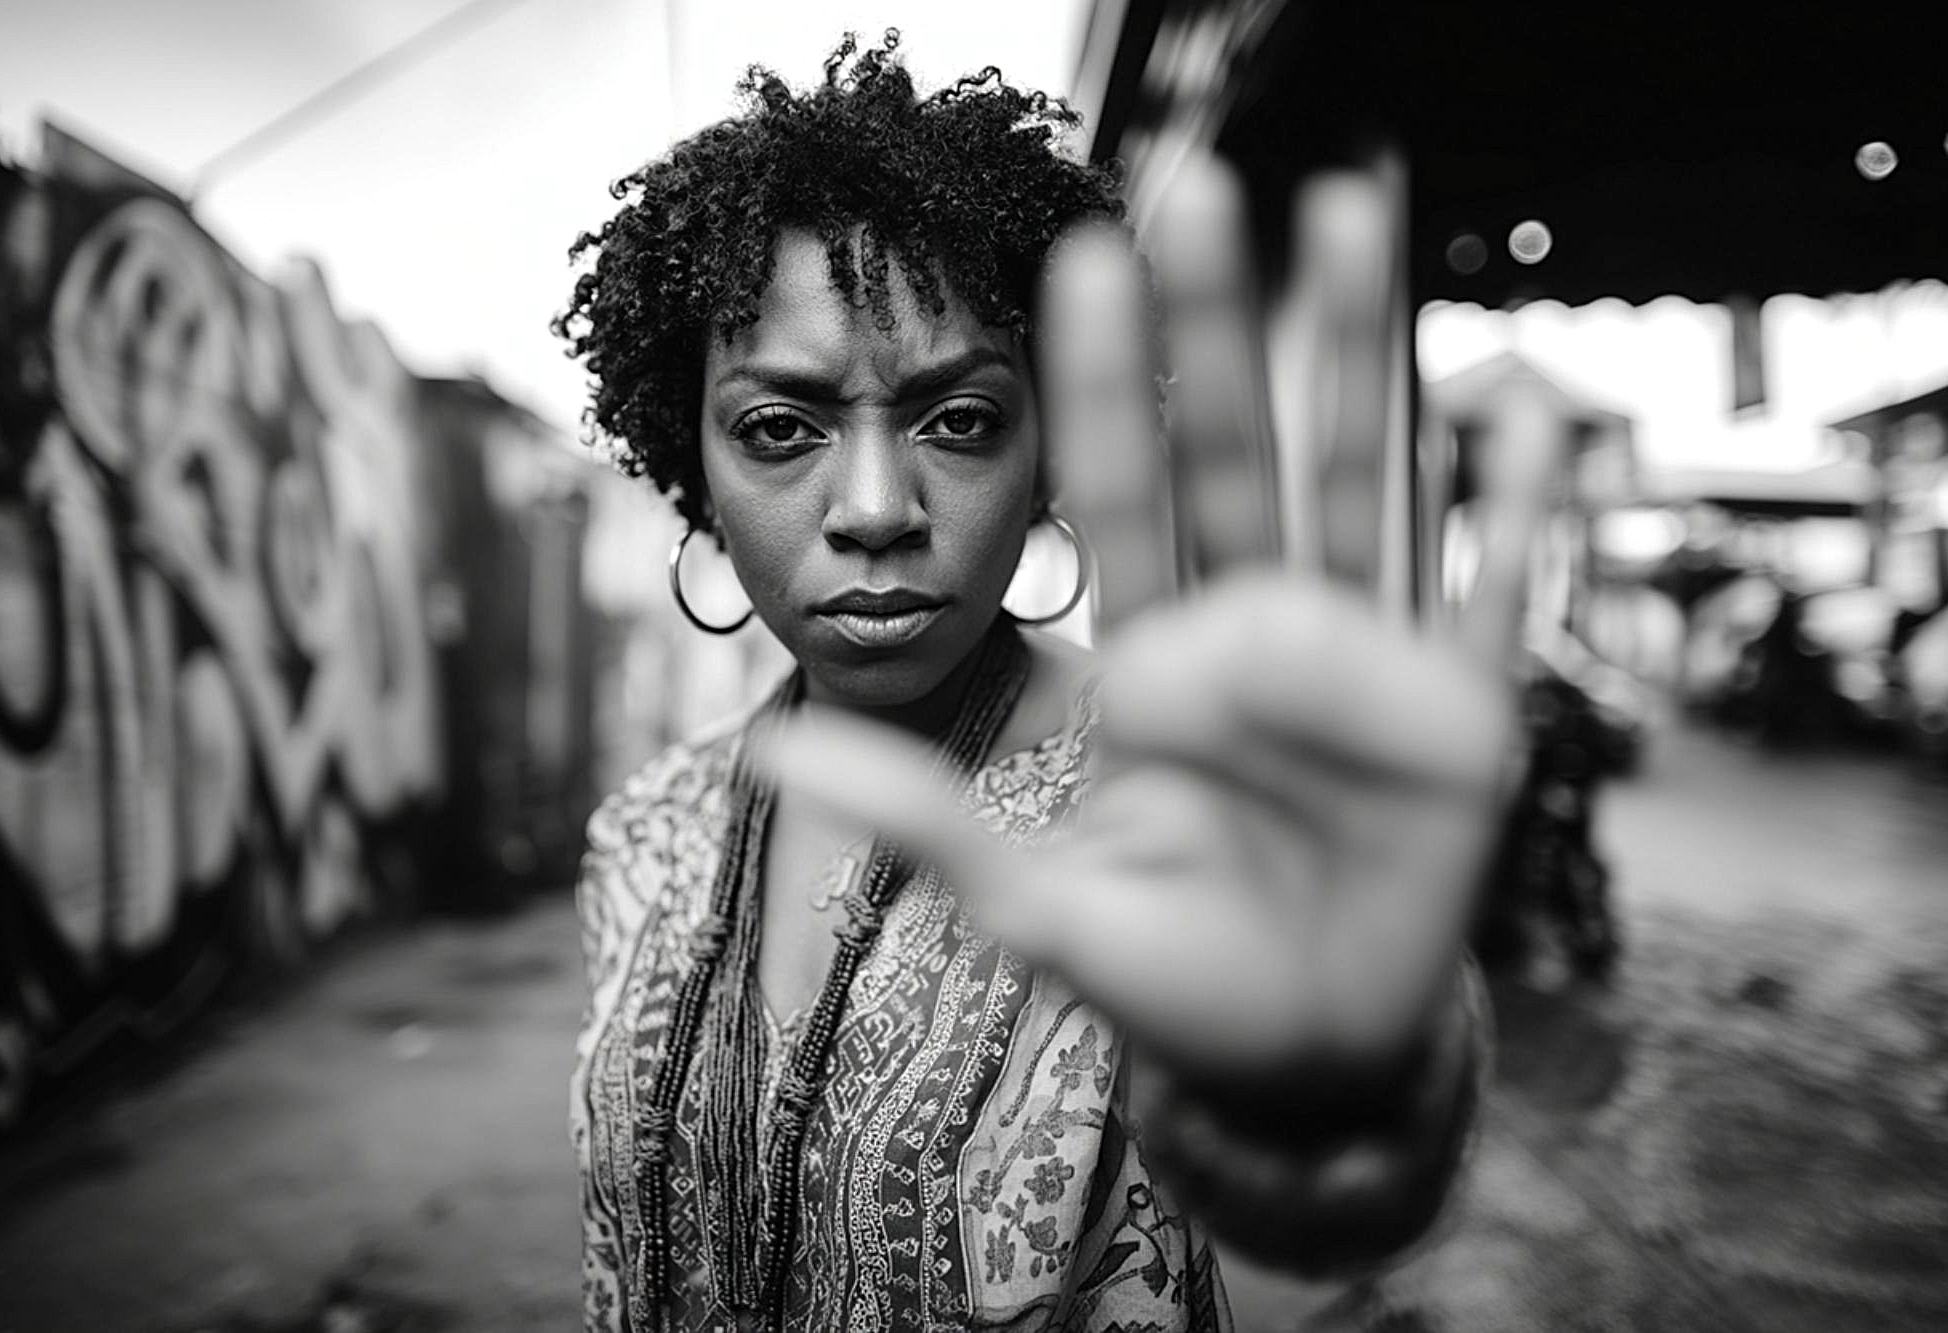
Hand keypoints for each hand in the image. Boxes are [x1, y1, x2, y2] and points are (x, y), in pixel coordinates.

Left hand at [763, 149, 1559, 1083]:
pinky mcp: (1461, 724)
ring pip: (1358, 485)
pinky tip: (1526, 424)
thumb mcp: (1031, 903)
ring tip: (1349, 216)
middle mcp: (1258, 640)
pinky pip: (1489, 608)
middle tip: (1194, 185)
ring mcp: (1363, 668)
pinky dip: (1512, 523)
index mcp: (1156, 668)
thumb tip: (765, 757)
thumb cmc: (1167, 978)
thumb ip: (920, 823)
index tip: (1080, 264)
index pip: (1121, 502)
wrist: (1299, 1059)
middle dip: (1216, 328)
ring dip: (1356, 356)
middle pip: (1236, 457)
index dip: (1102, 390)